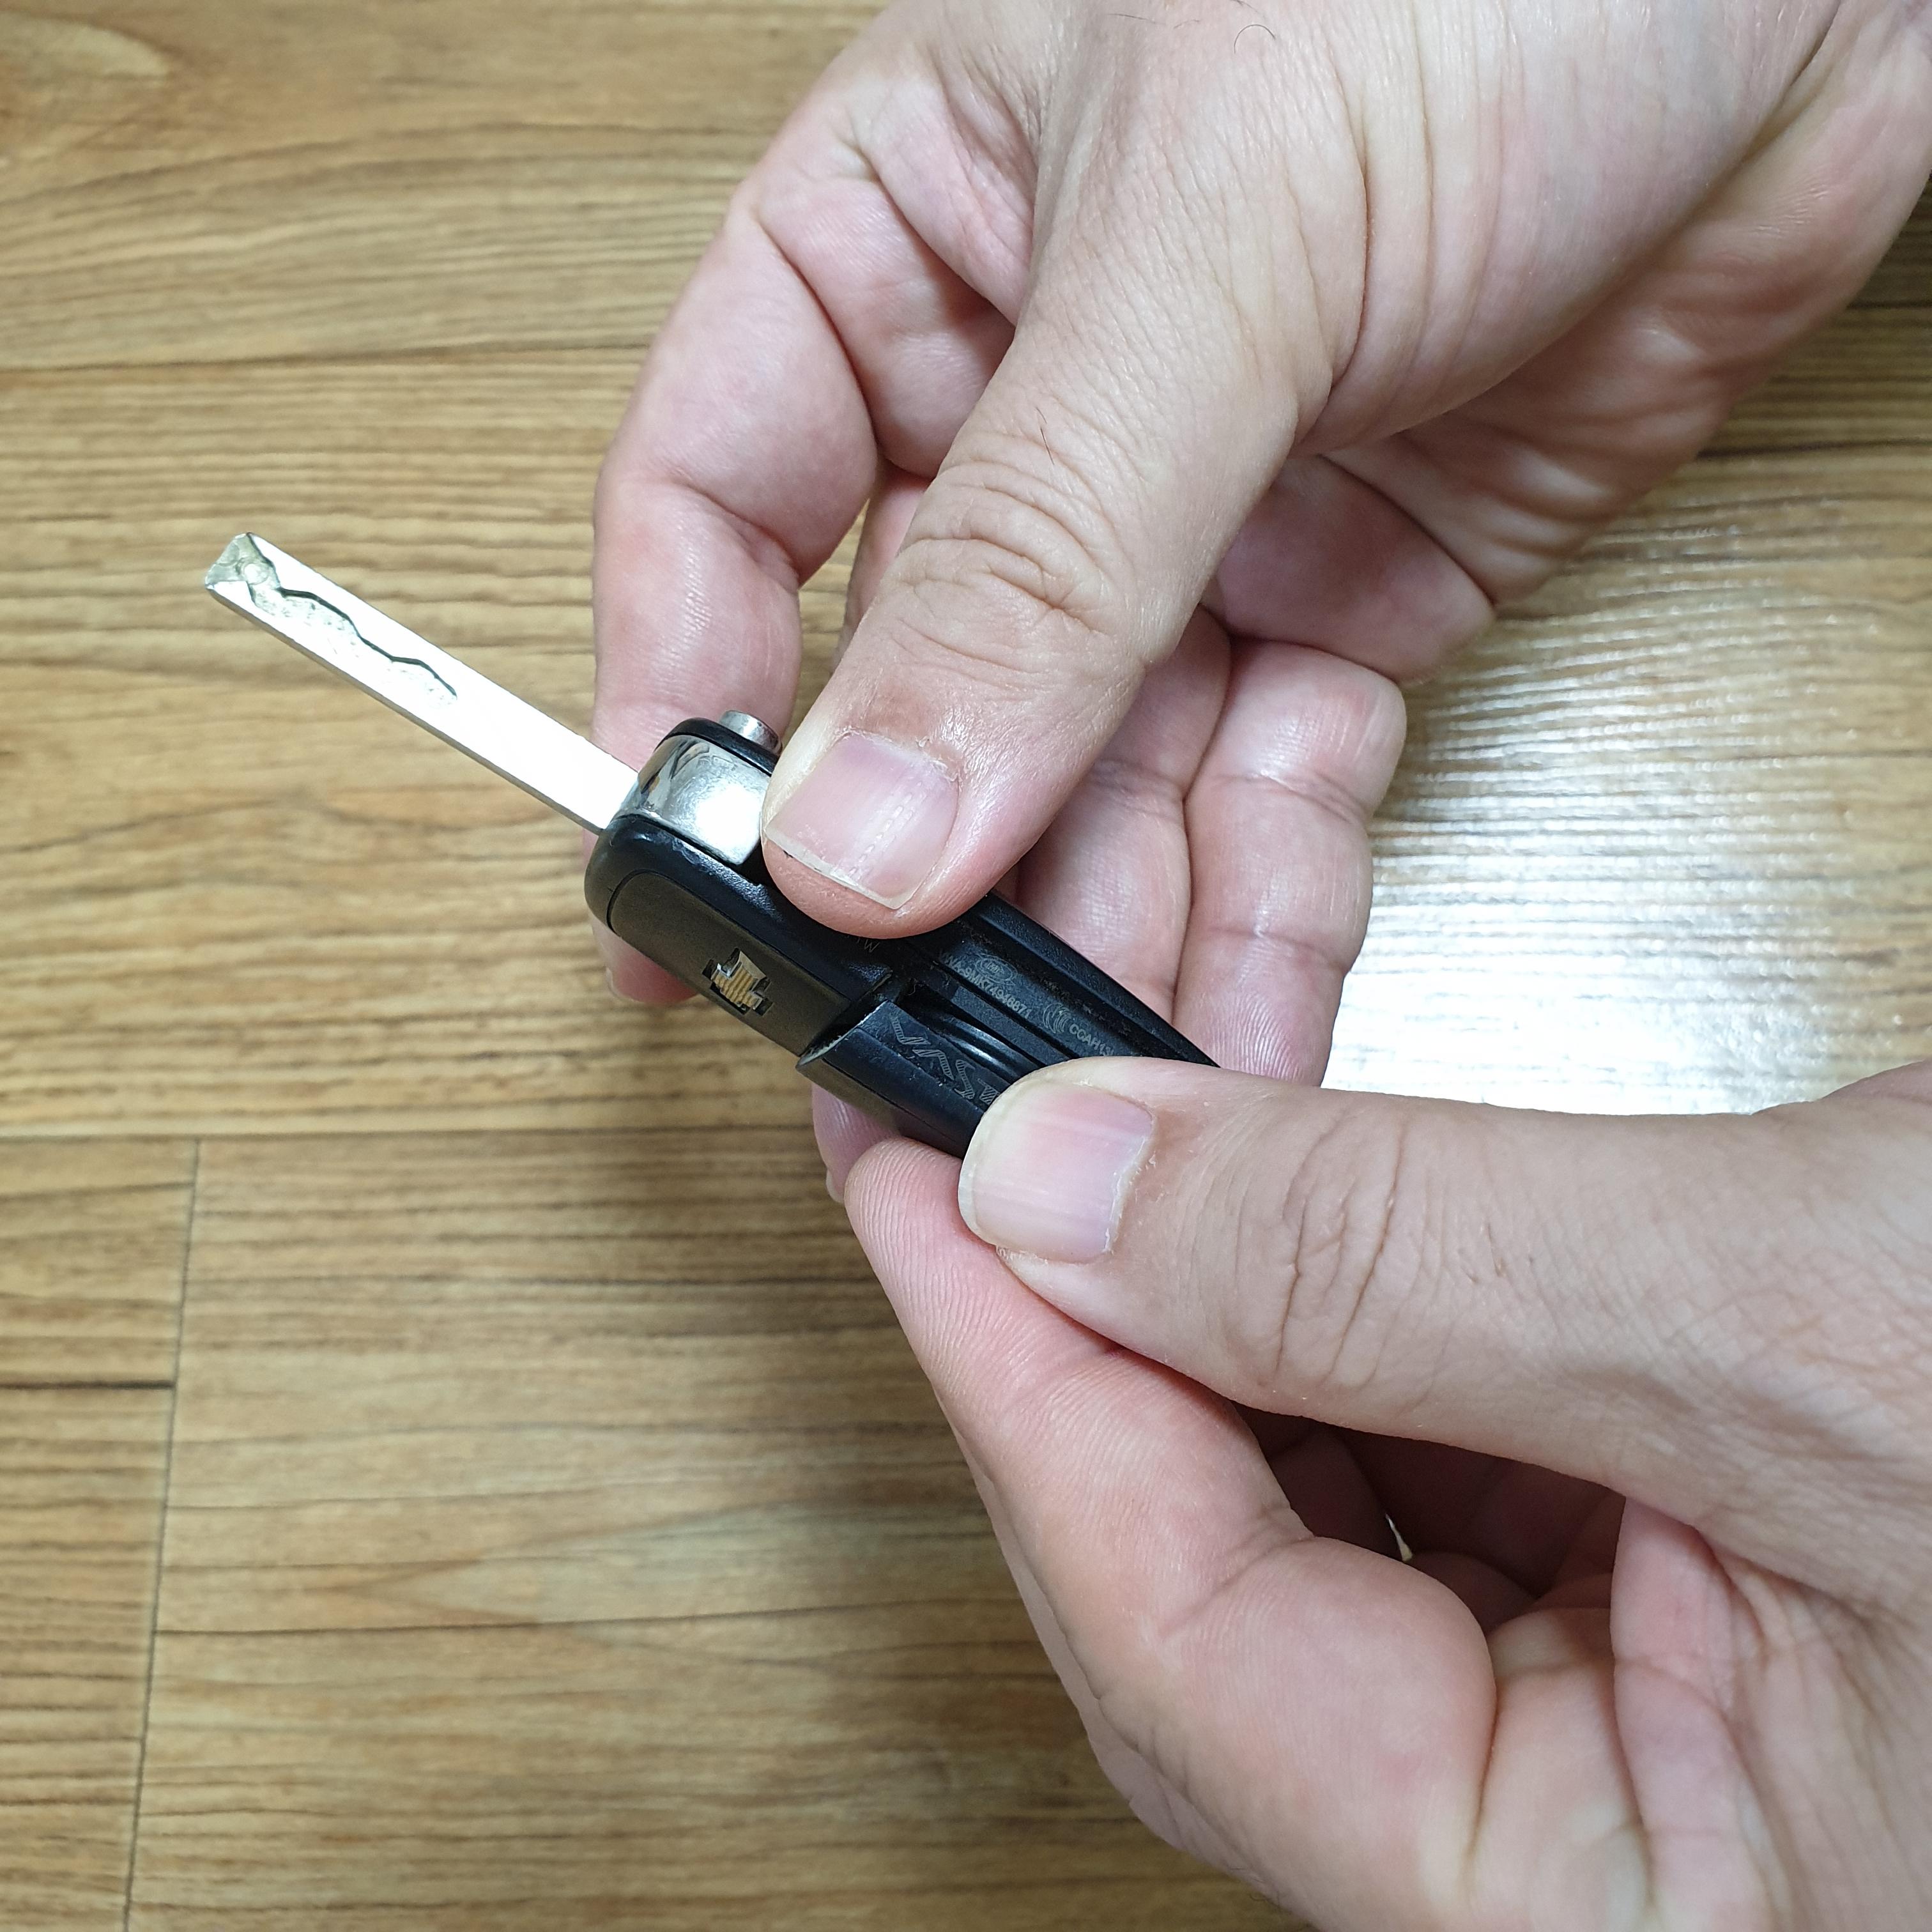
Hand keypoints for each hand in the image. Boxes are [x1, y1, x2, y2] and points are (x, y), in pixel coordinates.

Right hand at [592, 0, 1929, 1089]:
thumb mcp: (1214, 243)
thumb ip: (1034, 555)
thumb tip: (862, 824)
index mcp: (912, 243)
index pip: (721, 494)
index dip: (686, 697)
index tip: (689, 893)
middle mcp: (1032, 404)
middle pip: (921, 695)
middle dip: (925, 888)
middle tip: (905, 1073)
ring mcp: (1192, 518)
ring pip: (1102, 782)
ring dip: (1102, 936)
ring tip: (1092, 1081)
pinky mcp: (1351, 601)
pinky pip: (1268, 792)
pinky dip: (1262, 902)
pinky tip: (1249, 995)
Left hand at [840, 1058, 1931, 1927]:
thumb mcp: (1822, 1346)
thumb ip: (1401, 1278)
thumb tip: (1060, 1189)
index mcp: (1593, 1914)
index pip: (1174, 1625)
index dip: (1009, 1360)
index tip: (902, 1149)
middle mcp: (1590, 1833)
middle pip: (1215, 1513)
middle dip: (1106, 1226)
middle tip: (1003, 1021)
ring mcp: (1636, 1687)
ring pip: (1310, 1417)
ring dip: (1225, 1164)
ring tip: (1166, 931)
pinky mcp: (1688, 1548)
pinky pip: (1429, 1378)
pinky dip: (1347, 1198)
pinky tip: (1289, 1029)